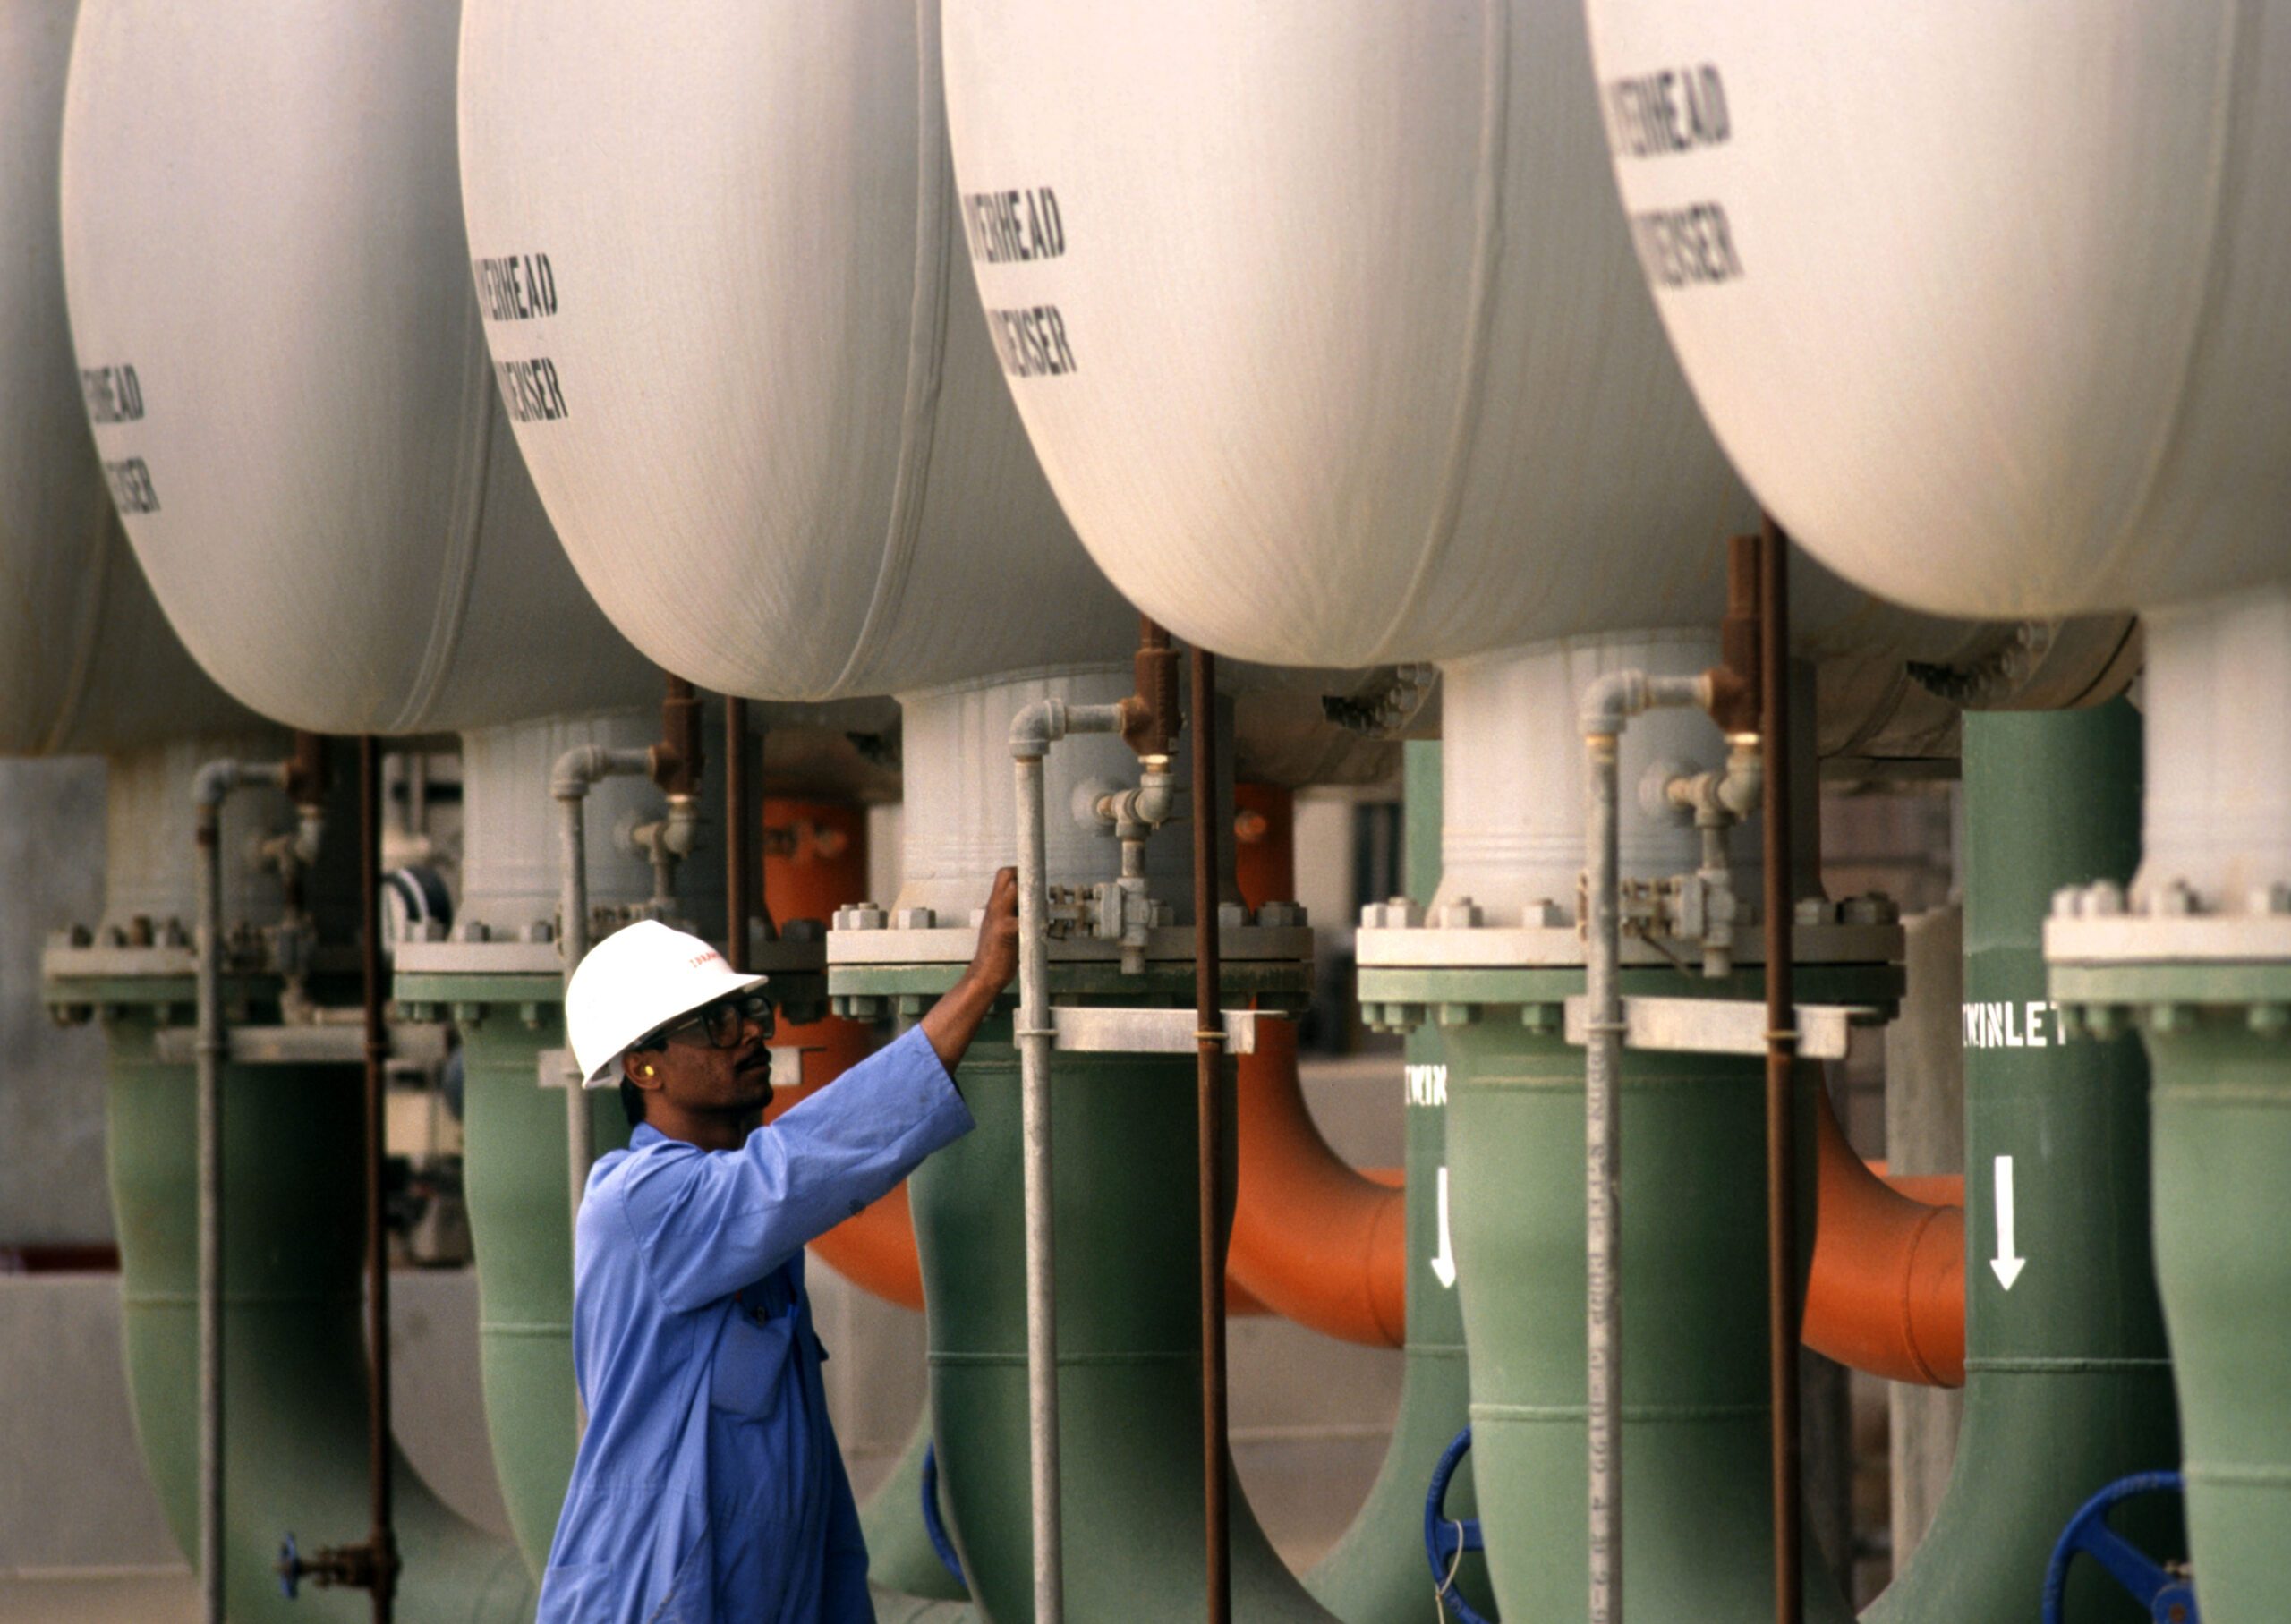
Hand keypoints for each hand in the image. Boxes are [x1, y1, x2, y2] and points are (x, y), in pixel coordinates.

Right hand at [922, 867, 1020, 1073]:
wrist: (983, 976)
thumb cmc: (995, 953)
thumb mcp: (998, 926)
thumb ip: (1010, 912)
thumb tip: (1030, 902)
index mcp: (993, 906)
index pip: (1003, 875)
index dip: (1018, 871)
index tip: (1032, 878)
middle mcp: (994, 908)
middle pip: (1007, 875)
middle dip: (1025, 877)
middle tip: (1037, 892)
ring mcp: (999, 919)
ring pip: (1014, 890)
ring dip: (1030, 895)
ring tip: (1040, 908)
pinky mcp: (1006, 933)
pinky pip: (1022, 919)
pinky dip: (1035, 920)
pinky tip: (1041, 928)